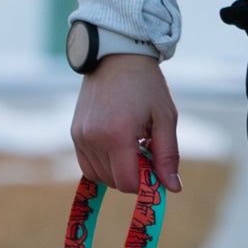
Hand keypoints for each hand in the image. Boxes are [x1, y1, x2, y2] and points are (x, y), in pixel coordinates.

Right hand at [71, 55, 181, 194]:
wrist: (116, 58)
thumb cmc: (147, 87)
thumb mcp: (165, 120)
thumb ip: (168, 156)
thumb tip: (172, 189)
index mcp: (116, 135)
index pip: (128, 183)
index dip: (146, 184)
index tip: (157, 170)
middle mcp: (92, 138)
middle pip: (114, 182)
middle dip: (134, 177)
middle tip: (147, 153)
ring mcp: (80, 136)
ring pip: (100, 176)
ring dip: (119, 171)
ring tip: (133, 147)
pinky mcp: (75, 133)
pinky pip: (88, 165)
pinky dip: (105, 165)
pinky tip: (120, 148)